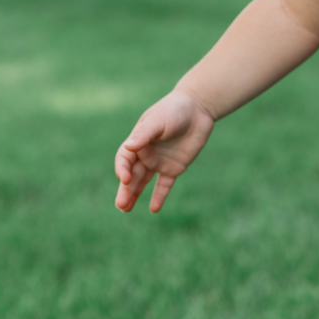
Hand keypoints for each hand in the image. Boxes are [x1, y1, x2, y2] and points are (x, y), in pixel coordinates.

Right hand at [114, 90, 214, 213]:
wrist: (197, 109)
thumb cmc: (174, 110)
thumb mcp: (158, 120)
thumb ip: (144, 134)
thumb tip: (128, 146)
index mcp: (137, 142)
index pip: (124, 159)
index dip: (122, 170)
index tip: (125, 179)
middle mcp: (145, 154)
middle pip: (131, 175)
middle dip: (125, 190)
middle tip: (120, 205)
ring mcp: (159, 162)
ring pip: (143, 182)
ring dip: (135, 195)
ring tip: (126, 209)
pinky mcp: (174, 167)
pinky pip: (164, 185)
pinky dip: (159, 196)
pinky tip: (154, 209)